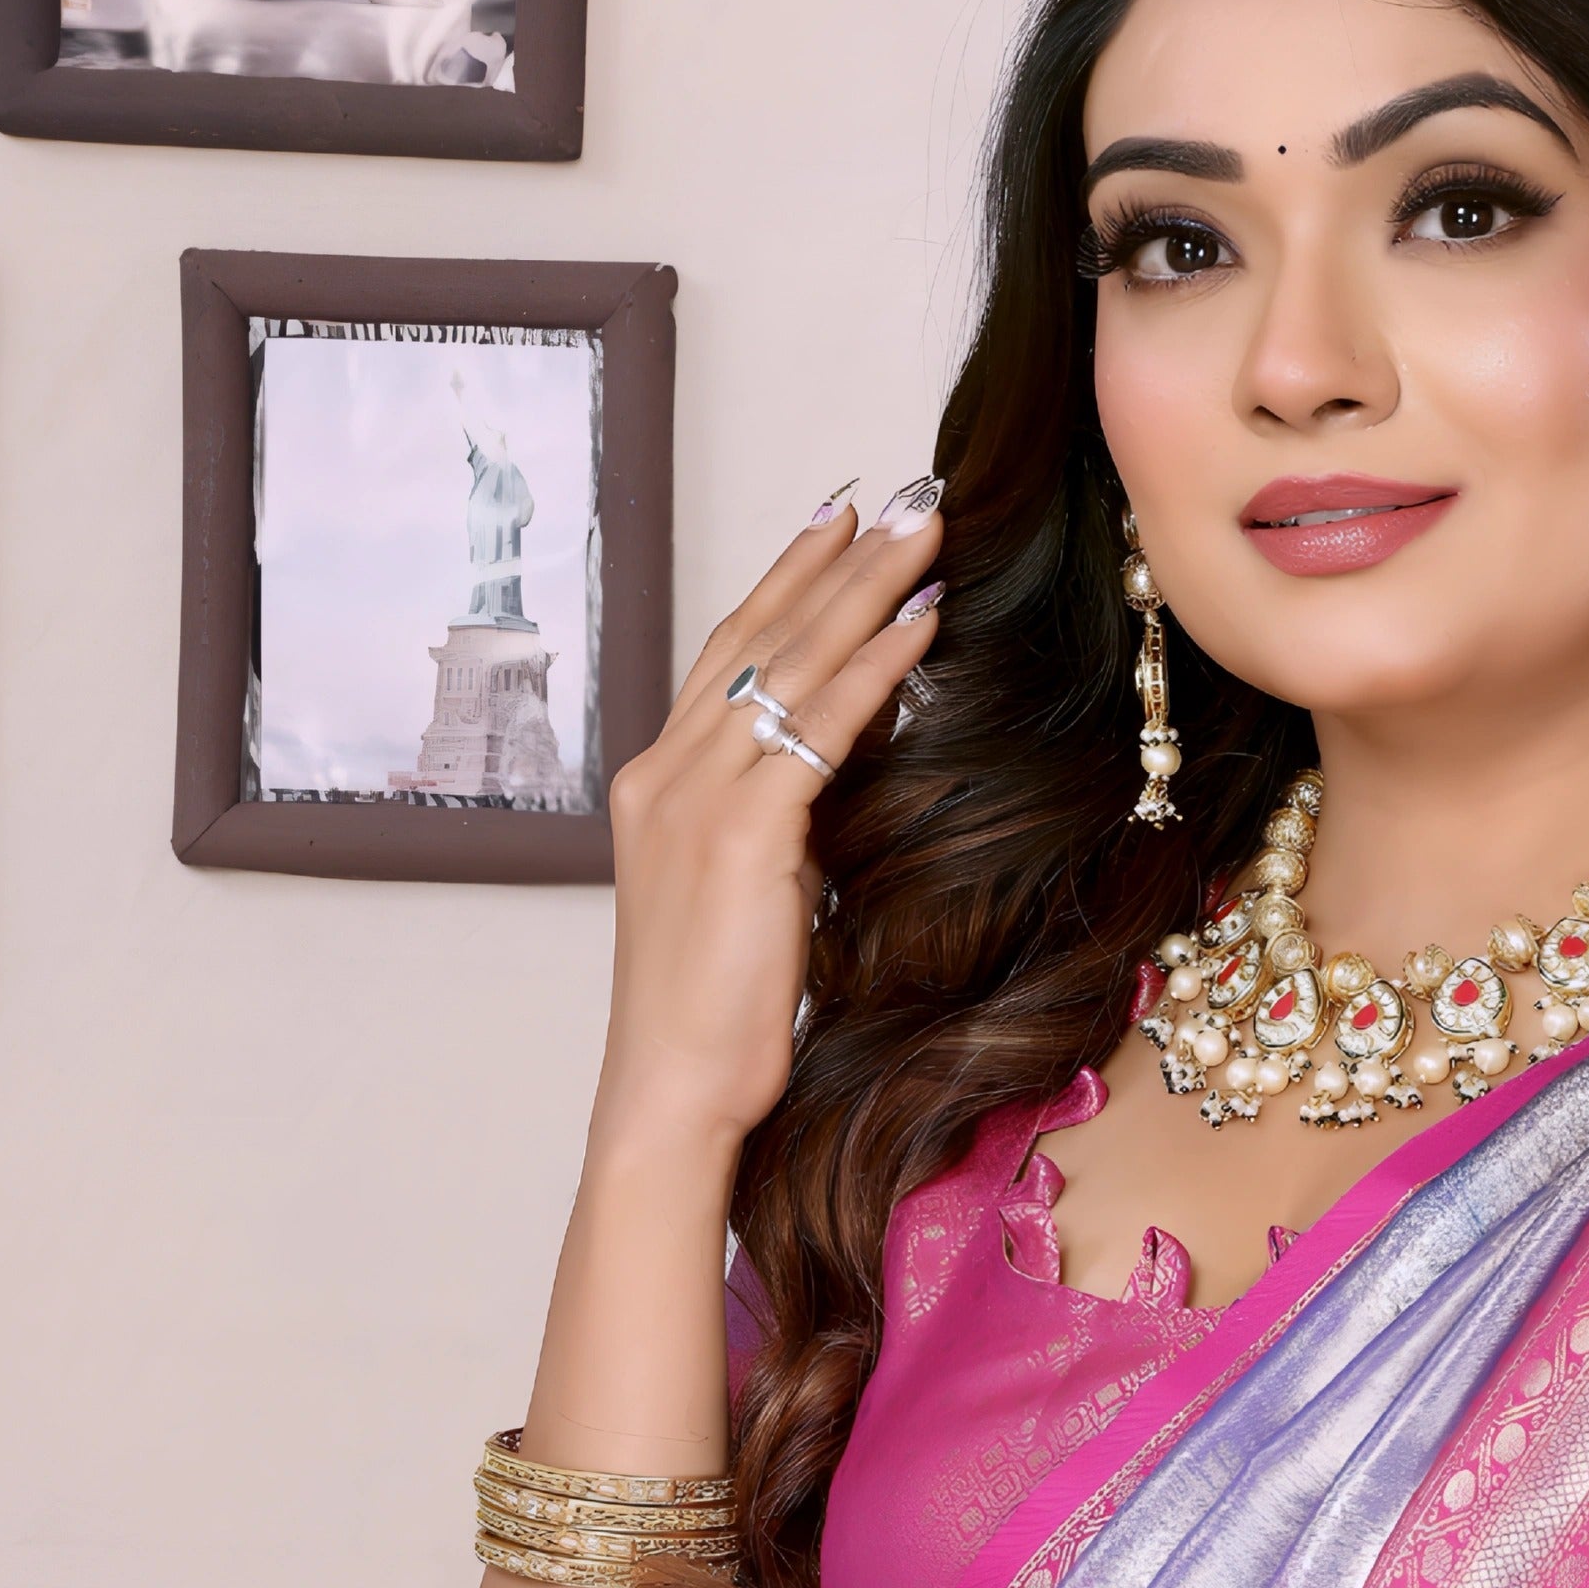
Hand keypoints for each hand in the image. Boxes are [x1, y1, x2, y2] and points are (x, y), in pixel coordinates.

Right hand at [595, 483, 946, 1151]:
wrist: (674, 1088)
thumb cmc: (715, 1017)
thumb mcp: (751, 896)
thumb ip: (780, 827)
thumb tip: (838, 782)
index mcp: (660, 783)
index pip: (728, 656)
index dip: (785, 585)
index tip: (839, 527)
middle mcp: (666, 771)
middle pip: (759, 635)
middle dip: (835, 560)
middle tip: (902, 499)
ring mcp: (697, 796)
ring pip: (792, 663)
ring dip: (867, 590)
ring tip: (928, 534)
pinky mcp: (741, 832)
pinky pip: (819, 727)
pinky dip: (875, 669)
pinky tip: (921, 628)